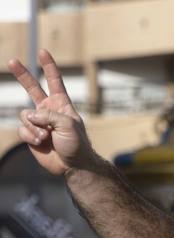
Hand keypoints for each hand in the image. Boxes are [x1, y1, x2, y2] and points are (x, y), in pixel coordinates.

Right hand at [8, 50, 97, 176]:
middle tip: (12, 61)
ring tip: (47, 137)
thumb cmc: (77, 145)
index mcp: (61, 104)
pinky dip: (30, 136)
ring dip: (34, 127)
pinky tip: (41, 143)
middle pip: (32, 88)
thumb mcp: (68, 125)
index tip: (43, 52)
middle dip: (22, 75)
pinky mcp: (31, 135)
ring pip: (24, 116)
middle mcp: (48, 110)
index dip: (49, 67)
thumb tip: (30, 115)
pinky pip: (22, 130)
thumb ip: (48, 115)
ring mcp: (39, 122)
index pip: (54, 82)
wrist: (73, 166)